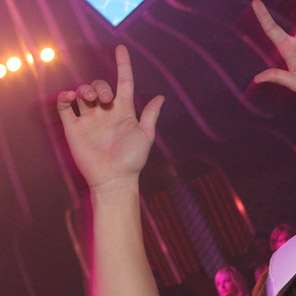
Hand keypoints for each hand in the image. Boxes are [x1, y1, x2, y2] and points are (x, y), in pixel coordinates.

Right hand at [57, 45, 163, 190]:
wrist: (114, 179)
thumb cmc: (132, 160)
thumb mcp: (145, 136)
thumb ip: (150, 115)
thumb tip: (161, 97)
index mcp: (124, 112)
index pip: (123, 83)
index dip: (123, 65)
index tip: (121, 48)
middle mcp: (105, 113)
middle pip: (99, 86)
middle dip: (100, 86)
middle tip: (104, 99)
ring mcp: (89, 119)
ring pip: (82, 93)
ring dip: (84, 89)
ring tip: (88, 99)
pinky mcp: (74, 127)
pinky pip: (65, 106)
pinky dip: (65, 97)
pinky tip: (70, 97)